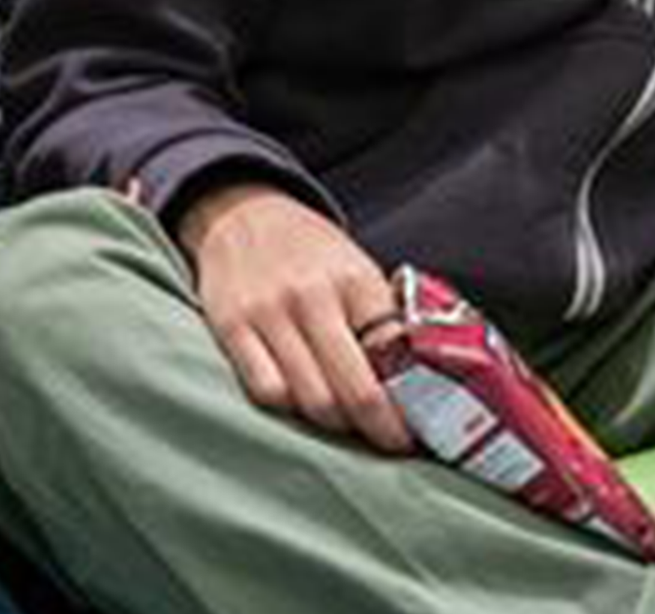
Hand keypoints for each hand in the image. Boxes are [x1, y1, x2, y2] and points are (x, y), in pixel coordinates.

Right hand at [174, 181, 409, 453]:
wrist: (239, 213)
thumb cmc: (307, 251)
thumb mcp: (356, 269)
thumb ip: (382, 319)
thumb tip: (418, 380)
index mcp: (355, 280)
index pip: (394, 353)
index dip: (413, 399)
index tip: (422, 423)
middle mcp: (311, 297)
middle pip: (356, 390)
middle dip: (381, 428)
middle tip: (391, 441)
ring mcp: (268, 313)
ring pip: (311, 399)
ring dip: (336, 425)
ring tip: (349, 425)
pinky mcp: (231, 327)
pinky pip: (266, 390)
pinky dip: (290, 409)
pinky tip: (302, 404)